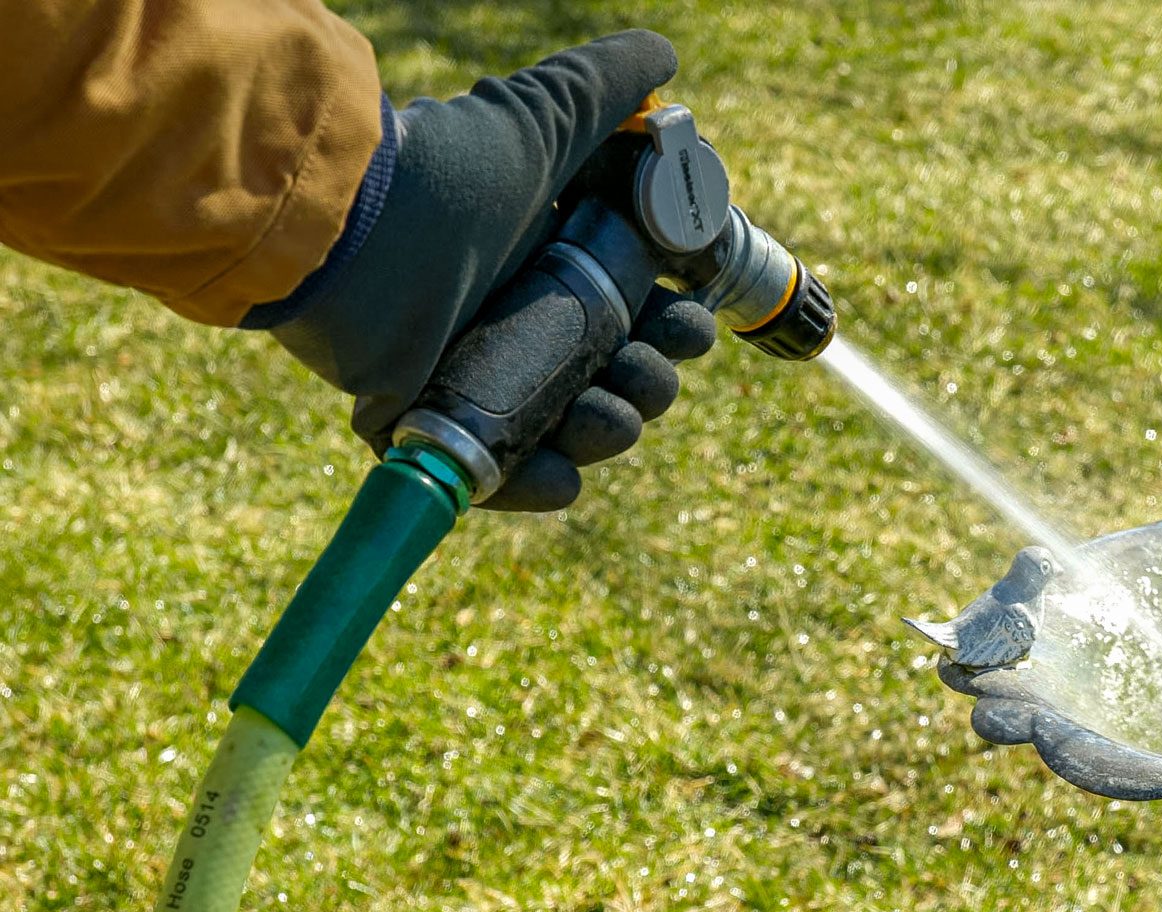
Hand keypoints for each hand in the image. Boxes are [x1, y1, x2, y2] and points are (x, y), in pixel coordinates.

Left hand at [259, 31, 714, 509]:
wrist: (350, 224)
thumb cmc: (448, 171)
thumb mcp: (540, 118)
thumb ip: (608, 86)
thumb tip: (666, 55)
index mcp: (558, 266)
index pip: (643, 313)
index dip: (678, 323)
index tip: (689, 316)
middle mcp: (524, 323)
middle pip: (621, 378)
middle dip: (651, 382)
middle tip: (644, 365)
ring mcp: (479, 376)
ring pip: (574, 428)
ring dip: (610, 431)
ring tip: (600, 412)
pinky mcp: (431, 421)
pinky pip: (499, 475)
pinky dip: (538, 485)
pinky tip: (564, 475)